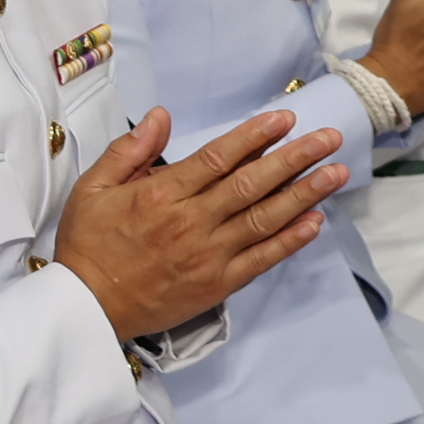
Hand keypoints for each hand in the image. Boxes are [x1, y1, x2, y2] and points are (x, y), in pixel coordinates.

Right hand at [51, 108, 346, 340]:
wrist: (87, 306)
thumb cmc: (88, 245)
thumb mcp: (92, 188)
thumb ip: (129, 150)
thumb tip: (160, 116)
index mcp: (161, 195)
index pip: (219, 157)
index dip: (255, 136)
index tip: (284, 119)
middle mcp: (191, 222)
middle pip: (253, 184)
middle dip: (295, 158)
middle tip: (329, 138)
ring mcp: (208, 255)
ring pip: (265, 218)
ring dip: (305, 194)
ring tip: (336, 173)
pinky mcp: (217, 284)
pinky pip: (262, 258)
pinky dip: (291, 240)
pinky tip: (315, 221)